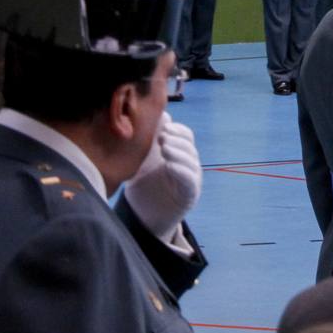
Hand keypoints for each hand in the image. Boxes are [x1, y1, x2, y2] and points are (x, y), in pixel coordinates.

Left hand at [122, 113, 202, 239]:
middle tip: (161, 135)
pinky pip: (190, 180)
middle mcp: (188, 163)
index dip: (175, 128)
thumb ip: (145, 141)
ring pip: (191, 159)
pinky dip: (181, 170)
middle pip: (189, 144)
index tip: (162, 124)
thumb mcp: (141, 160)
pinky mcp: (190, 195)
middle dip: (176, 137)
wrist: (143, 215)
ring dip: (178, 151)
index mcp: (177, 152)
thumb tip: (149, 117)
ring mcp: (191, 179)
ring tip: (163, 147)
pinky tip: (169, 165)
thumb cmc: (143, 184)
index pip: (184, 134)